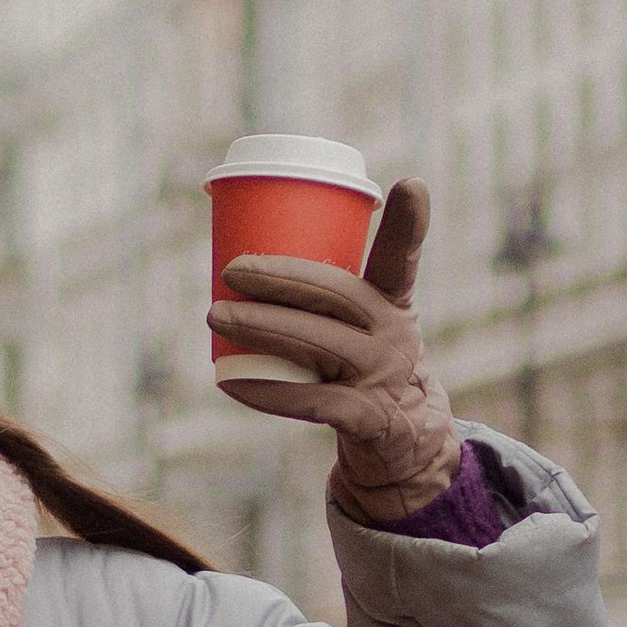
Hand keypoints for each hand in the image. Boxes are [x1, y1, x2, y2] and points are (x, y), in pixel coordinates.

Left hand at [207, 176, 459, 523]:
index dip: (407, 224)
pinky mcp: (366, 417)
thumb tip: (234, 259)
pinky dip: (265, 391)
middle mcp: (395, 334)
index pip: (399, 258)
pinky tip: (230, 382)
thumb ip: (321, 294)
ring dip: (261, 327)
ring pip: (317, 342)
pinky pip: (309, 400)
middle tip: (230, 270)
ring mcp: (382, 376)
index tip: (410, 185)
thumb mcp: (362, 324)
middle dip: (280, 278)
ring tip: (216, 314)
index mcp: (393, 302)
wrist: (401, 441)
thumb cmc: (361, 365)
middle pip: (336, 295)